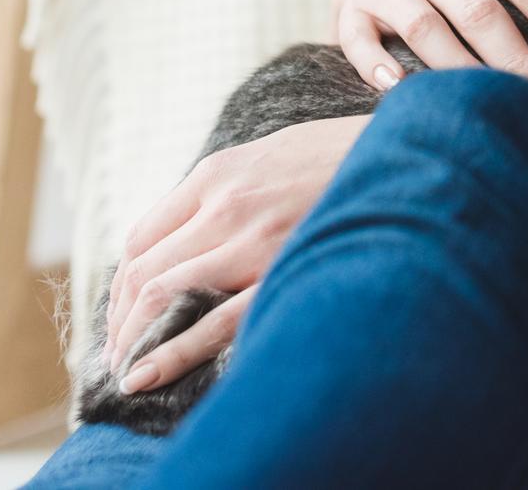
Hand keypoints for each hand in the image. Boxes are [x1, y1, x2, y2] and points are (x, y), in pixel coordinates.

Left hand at [104, 113, 365, 391]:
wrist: (408, 154)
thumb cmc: (346, 156)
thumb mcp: (275, 152)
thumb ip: (230, 185)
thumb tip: (195, 223)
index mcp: (219, 172)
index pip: (142, 237)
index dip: (122, 286)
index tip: (123, 313)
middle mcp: (224, 205)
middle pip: (143, 272)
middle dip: (120, 321)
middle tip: (118, 353)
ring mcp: (251, 241)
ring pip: (162, 296)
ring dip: (133, 339)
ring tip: (128, 368)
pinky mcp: (282, 272)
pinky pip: (212, 323)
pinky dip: (169, 353)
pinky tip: (144, 376)